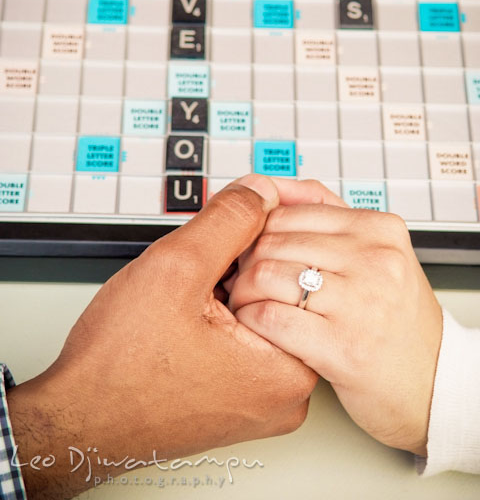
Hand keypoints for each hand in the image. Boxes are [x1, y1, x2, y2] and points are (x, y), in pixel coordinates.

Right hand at [7, 175, 316, 499]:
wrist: (78, 420)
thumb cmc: (119, 367)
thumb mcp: (177, 268)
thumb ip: (230, 220)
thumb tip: (262, 192)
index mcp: (288, 368)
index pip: (294, 271)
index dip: (248, 243)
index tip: (213, 251)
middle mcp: (286, 392)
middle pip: (278, 291)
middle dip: (234, 267)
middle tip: (191, 282)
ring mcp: (262, 400)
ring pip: (256, 310)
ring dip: (223, 289)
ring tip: (182, 304)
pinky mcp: (239, 399)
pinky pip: (242, 337)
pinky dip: (218, 315)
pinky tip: (184, 320)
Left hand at [230, 180, 442, 455]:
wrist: (431, 383)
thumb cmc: (393, 317)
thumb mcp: (373, 253)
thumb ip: (324, 214)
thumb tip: (269, 186)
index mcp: (379, 229)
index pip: (287, 212)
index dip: (254, 232)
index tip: (245, 250)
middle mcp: (375, 260)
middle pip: (272, 242)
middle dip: (243, 262)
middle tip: (237, 280)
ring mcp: (362, 302)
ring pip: (265, 275)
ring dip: (242, 293)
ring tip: (244, 304)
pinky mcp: (344, 347)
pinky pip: (269, 318)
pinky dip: (250, 321)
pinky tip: (254, 327)